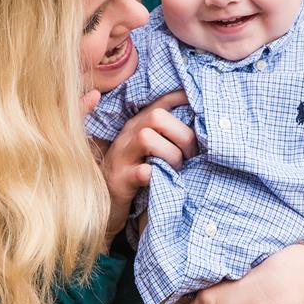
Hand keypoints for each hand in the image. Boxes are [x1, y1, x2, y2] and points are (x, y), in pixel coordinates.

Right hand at [100, 91, 196, 245]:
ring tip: (176, 169)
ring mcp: (121, 157)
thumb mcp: (148, 152)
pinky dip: (156, 175)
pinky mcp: (120, 180)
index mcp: (137, 126)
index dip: (182, 98)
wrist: (104, 204)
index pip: (161, 102)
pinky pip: (142, 171)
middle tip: (190, 155)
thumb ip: (165, 138)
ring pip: (147, 138)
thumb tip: (199, 130)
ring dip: (171, 154)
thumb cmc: (134, 176)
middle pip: (157, 116)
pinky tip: (161, 180)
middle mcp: (128, 136)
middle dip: (182, 134)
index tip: (200, 104)